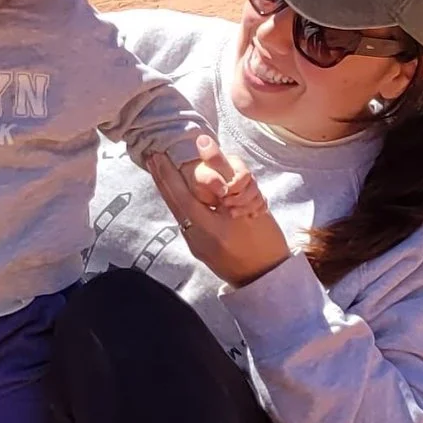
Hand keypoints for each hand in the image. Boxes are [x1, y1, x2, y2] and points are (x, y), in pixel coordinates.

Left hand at [146, 139, 289, 287]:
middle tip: (153, 157)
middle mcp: (196, 239)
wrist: (269, 279)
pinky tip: (179, 193)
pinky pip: (186, 220)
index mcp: (208, 228)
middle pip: (174, 203)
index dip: (167, 173)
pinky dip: (180, 203)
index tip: (157, 154)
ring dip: (170, 190)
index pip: (179, 195)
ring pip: (179, 212)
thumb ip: (227, 175)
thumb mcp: (251, 203)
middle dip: (163, 179)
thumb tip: (204, 143)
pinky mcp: (202, 250)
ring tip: (161, 170)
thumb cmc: (265, 242)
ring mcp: (197, 247)